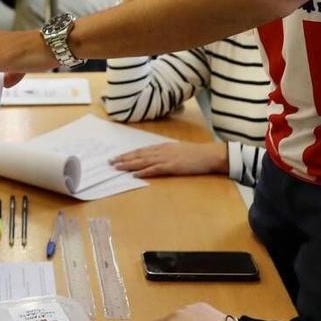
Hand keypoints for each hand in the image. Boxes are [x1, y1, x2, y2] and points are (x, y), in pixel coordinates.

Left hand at [111, 141, 225, 178]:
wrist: (210, 154)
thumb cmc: (196, 153)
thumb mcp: (178, 150)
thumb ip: (166, 153)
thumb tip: (155, 157)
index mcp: (163, 147)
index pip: (141, 150)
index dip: (128, 153)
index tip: (117, 156)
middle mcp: (162, 151)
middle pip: (139, 154)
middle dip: (124, 158)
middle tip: (110, 162)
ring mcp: (167, 158)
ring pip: (143, 161)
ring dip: (129, 164)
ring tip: (117, 167)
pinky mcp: (172, 166)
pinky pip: (155, 169)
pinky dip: (144, 171)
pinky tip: (135, 174)